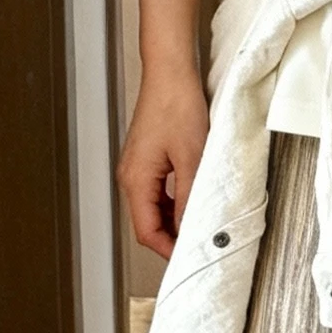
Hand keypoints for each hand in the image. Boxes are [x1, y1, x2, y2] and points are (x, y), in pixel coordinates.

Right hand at [117, 62, 209, 258]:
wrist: (170, 73)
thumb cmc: (177, 105)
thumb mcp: (193, 157)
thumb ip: (190, 198)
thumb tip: (192, 229)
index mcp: (136, 180)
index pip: (146, 232)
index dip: (168, 250)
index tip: (191, 259)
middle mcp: (131, 176)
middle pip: (148, 223)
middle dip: (172, 239)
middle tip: (200, 248)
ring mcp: (137, 168)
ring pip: (153, 209)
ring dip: (175, 221)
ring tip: (200, 227)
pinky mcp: (147, 159)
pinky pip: (158, 193)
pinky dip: (174, 204)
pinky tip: (193, 203)